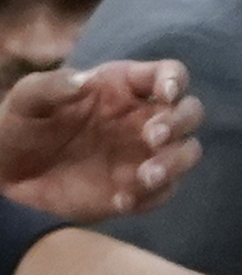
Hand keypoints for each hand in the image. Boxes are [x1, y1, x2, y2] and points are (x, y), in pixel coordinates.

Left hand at [0, 60, 202, 220]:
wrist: (6, 175)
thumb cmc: (20, 126)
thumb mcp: (26, 99)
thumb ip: (52, 86)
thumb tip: (85, 82)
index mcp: (125, 87)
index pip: (169, 74)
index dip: (175, 80)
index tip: (166, 94)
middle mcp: (144, 118)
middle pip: (190, 112)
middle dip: (180, 123)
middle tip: (152, 137)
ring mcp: (143, 155)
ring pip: (187, 152)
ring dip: (176, 163)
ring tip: (146, 176)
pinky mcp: (136, 189)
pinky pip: (162, 193)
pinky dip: (151, 197)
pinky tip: (121, 200)